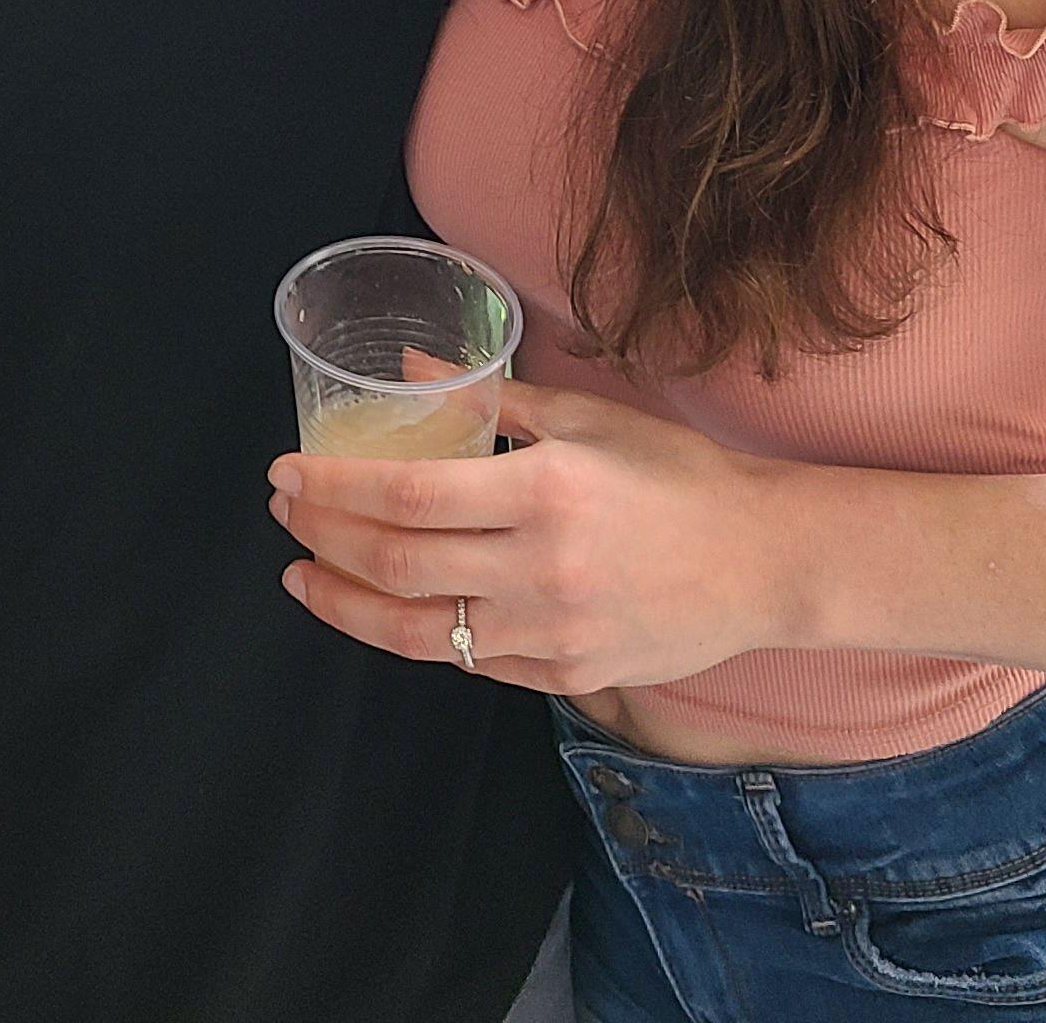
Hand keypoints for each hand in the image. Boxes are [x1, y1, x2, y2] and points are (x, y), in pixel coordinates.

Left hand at [268, 377, 837, 694]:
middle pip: (401, 564)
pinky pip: (469, 659)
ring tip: (305, 575)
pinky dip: (417, 634)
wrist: (762, 561)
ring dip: (349, 603)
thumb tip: (408, 370)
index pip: (411, 495)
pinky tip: (384, 608)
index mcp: (546, 490)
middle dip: (326, 539)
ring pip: (421, 630)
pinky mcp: (564, 675)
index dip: (336, 488)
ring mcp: (552, 633)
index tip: (286, 475)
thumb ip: (491, 399)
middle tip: (284, 515)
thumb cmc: (676, 474)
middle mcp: (542, 569)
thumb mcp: (587, 417)